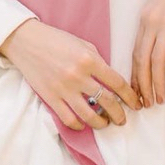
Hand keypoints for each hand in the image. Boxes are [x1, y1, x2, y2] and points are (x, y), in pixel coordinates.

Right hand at [0, 19, 140, 130]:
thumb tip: (111, 81)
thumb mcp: (83, 44)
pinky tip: (83, 124)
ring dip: (101, 123)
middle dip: (119, 114)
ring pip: (89, 115)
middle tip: (123, 119)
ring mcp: (64, 89)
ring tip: (105, 123)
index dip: (130, 96)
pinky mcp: (50, 98)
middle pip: (107, 102)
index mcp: (89, 59)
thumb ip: (98, 61)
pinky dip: (79, 125)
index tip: (136, 103)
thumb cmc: (57, 40)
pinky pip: (68, 119)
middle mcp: (78, 75)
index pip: (117, 83)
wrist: (28, 41)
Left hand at [130, 0, 164, 106]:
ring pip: (157, 62)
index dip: (135, 75)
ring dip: (157, 84)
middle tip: (146, 103)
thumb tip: (155, 49)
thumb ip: (156, 26)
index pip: (135, 53)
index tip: (135, 92)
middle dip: (142, 85)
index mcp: (144, 19)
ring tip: (160, 100)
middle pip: (142, 60)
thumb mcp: (162, 8)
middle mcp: (151, 23)